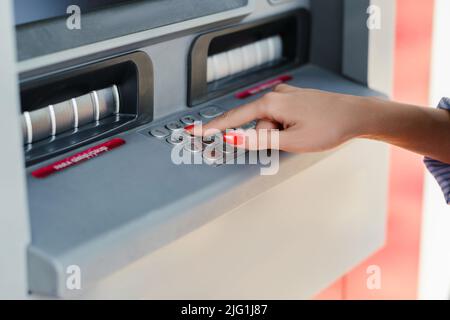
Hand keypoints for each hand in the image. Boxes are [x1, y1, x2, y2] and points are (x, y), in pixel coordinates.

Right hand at [189, 84, 366, 152]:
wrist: (356, 116)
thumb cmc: (328, 127)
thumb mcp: (291, 140)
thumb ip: (259, 141)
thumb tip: (233, 139)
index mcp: (271, 102)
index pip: (234, 119)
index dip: (213, 128)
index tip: (194, 132)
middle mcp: (276, 95)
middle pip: (256, 125)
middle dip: (267, 138)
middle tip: (291, 141)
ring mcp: (286, 96)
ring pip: (269, 123)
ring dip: (279, 134)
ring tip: (302, 135)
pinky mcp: (294, 100)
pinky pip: (279, 118)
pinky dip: (284, 128)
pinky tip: (302, 129)